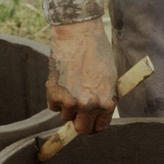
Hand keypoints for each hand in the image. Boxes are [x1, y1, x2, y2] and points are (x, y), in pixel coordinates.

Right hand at [46, 17, 117, 133]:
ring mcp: (69, 102)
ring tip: (71, 86)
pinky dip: (55, 98)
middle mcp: (88, 106)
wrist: (78, 35)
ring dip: (67, 106)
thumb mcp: (110, 78)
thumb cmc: (97, 52)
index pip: (99, 127)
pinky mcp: (53, 94)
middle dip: (80, 123)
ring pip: (66, 115)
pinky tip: (62, 81)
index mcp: (106, 103)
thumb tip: (96, 112)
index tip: (91, 121)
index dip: (94, 125)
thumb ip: (104, 97)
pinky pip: (53, 106)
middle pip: (81, 129)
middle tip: (78, 113)